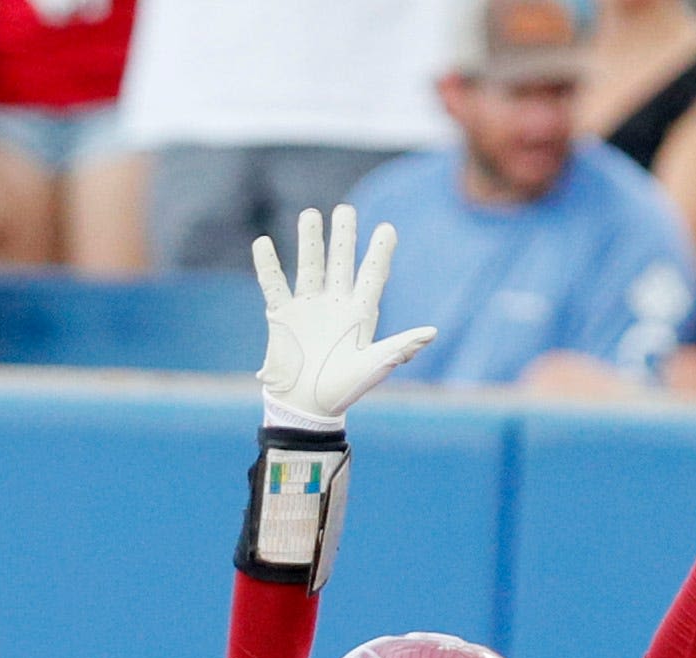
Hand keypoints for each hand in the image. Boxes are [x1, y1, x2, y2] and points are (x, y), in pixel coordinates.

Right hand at [252, 204, 434, 430]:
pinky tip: (263, 243)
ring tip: (311, 214)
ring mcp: (308, 308)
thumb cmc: (344, 390)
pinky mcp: (282, 316)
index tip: (388, 228)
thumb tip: (432, 333)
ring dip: (309, 241)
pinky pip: (274, 285)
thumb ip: (401, 347)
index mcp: (359, 315)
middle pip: (340, 263)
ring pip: (309, 266)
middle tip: (346, 210)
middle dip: (343, 237)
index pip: (372, 276)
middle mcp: (334, 305)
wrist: (308, 408)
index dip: (380, 253)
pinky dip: (268, 266)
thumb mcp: (374, 367)